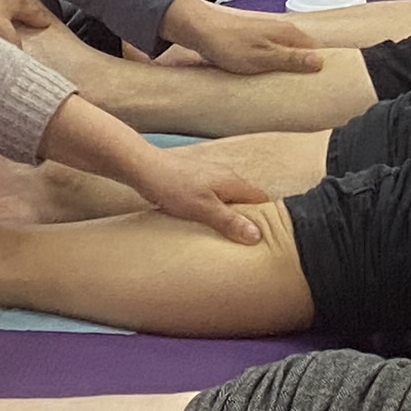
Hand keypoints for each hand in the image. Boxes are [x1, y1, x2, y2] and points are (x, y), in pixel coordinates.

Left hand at [106, 136, 272, 244]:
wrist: (144, 168)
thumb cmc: (173, 187)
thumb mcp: (204, 209)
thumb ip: (229, 222)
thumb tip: (257, 236)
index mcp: (233, 181)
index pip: (261, 199)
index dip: (265, 218)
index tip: (263, 238)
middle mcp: (225, 177)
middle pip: (245, 200)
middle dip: (246, 219)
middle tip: (242, 242)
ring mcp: (210, 178)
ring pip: (228, 200)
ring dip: (227, 216)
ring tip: (223, 237)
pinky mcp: (196, 182)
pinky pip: (213, 199)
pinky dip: (213, 211)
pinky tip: (203, 223)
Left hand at [166, 0, 326, 77]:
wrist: (200, 29)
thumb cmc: (229, 44)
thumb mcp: (263, 57)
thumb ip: (291, 59)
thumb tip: (320, 62)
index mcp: (289, 33)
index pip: (317, 51)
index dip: (321, 68)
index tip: (321, 87)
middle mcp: (282, 31)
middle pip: (304, 52)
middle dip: (306, 70)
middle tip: (304, 91)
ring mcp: (269, 34)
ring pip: (289, 53)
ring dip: (290, 68)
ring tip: (289, 88)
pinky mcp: (257, 39)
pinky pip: (275, 54)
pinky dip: (277, 65)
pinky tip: (270, 76)